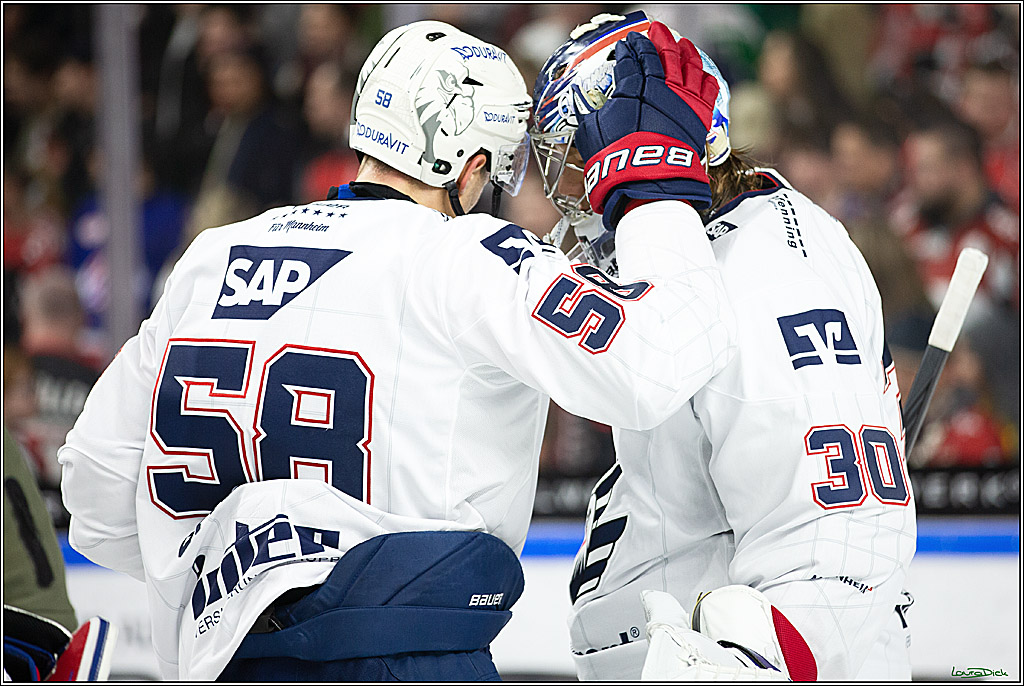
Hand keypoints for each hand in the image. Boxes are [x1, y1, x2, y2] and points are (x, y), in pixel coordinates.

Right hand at [574, 23, 719, 228]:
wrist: (647, 182)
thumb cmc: (616, 161)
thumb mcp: (590, 133)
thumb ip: (590, 114)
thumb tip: (583, 106)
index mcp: (630, 88)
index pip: (628, 60)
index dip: (626, 50)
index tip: (625, 45)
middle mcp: (658, 87)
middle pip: (658, 54)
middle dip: (654, 40)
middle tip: (653, 31)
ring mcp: (682, 98)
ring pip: (686, 63)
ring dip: (682, 50)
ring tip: (680, 43)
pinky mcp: (699, 114)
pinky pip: (706, 86)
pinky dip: (703, 74)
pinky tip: (701, 71)